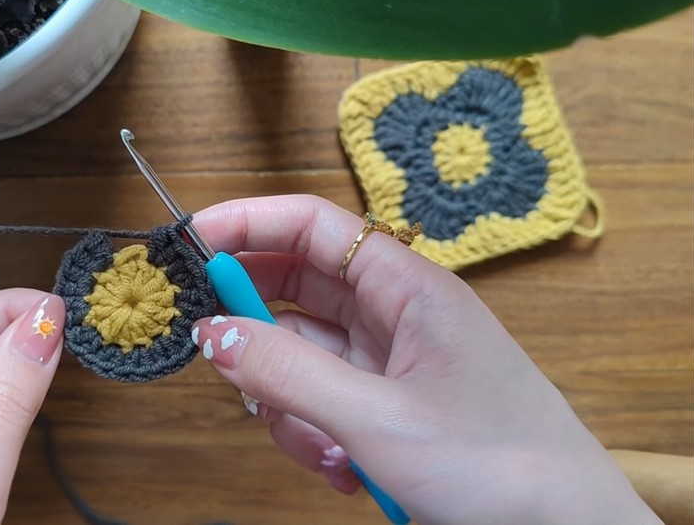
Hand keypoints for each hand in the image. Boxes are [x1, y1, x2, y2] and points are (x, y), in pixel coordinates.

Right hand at [190, 195, 658, 524]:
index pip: (315, 227)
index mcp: (410, 289)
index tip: (190, 241)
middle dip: (257, 323)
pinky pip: (326, 401)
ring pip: (305, 355)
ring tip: (320, 448)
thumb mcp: (378, 420)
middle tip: (218, 350)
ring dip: (290, 400)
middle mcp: (400, 316)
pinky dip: (315, 433)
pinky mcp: (392, 410)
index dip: (249, 223)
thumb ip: (287, 373)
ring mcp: (395, 365)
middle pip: (301, 288)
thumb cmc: (503, 468)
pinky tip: (342, 471)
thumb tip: (211, 332)